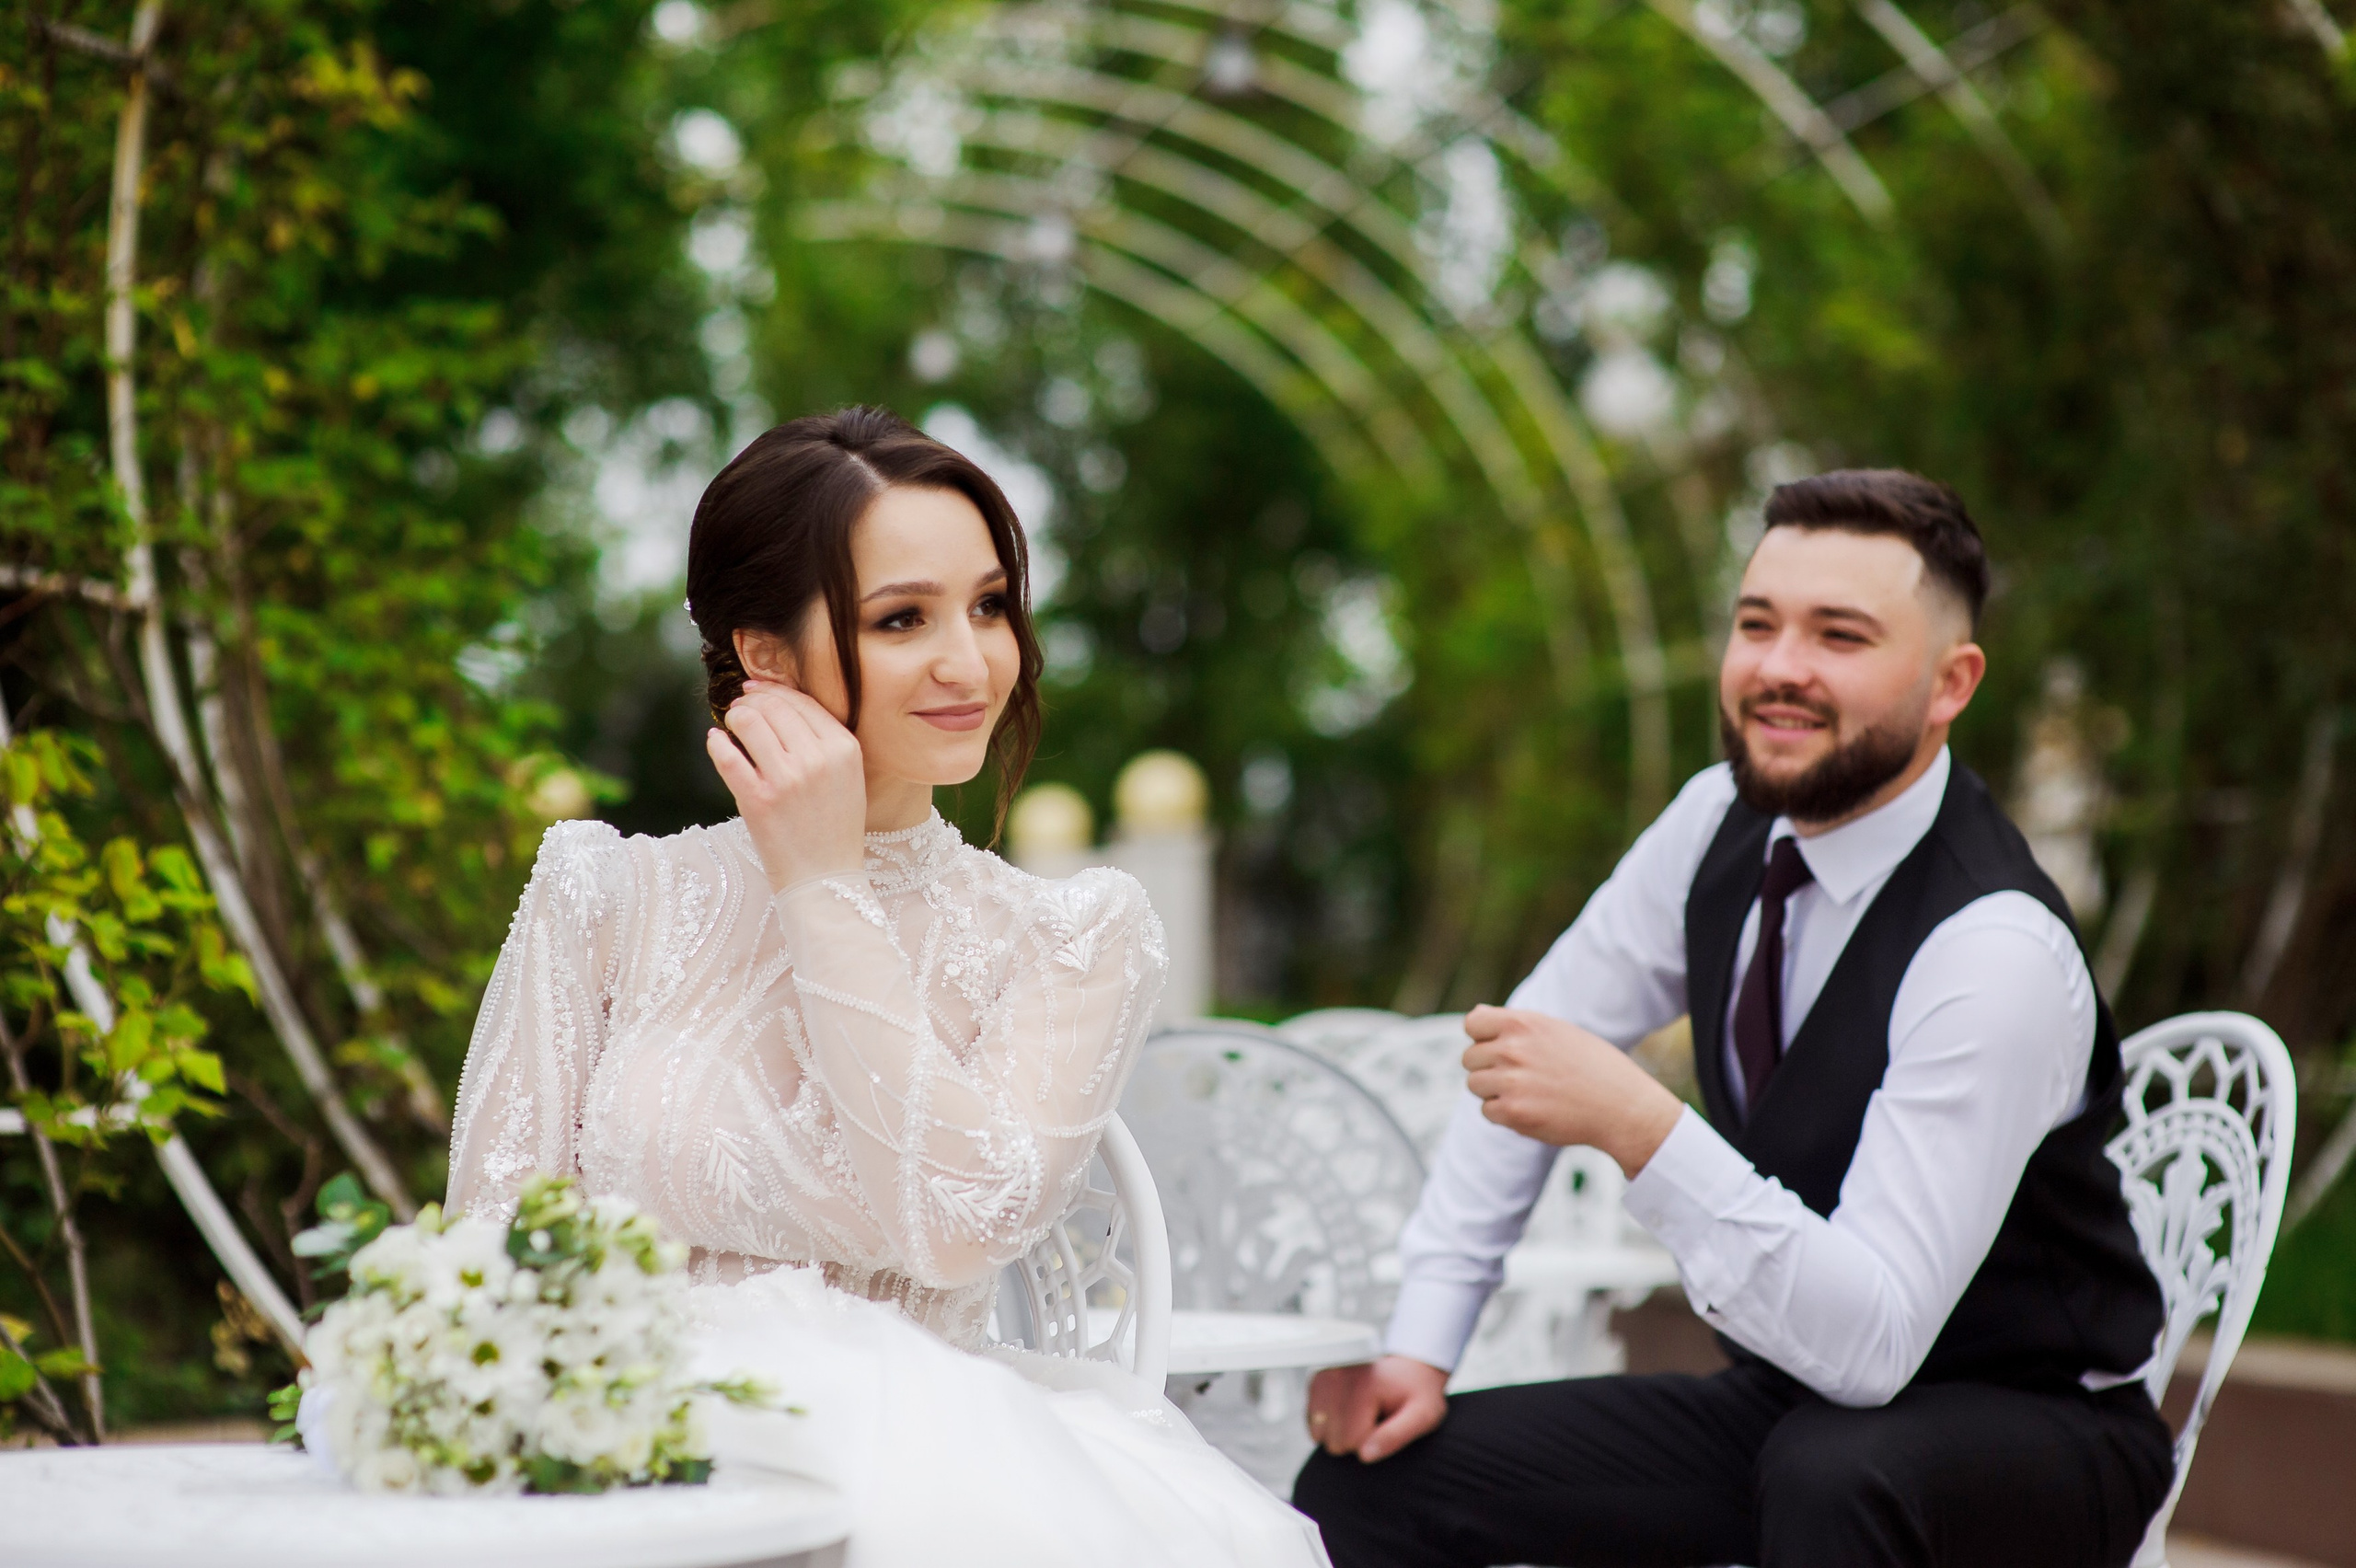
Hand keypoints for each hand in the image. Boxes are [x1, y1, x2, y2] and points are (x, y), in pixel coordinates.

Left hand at [705, 677, 868, 893]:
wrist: (825, 878)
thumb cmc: (835, 827)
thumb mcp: (848, 777)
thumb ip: (824, 741)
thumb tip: (780, 702)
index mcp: (844, 749)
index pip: (802, 702)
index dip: (774, 689)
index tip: (757, 688)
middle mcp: (817, 759)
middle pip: (773, 707)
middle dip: (751, 701)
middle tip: (740, 706)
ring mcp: (786, 779)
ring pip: (749, 722)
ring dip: (734, 716)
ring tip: (731, 723)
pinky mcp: (757, 799)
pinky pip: (728, 756)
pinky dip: (717, 743)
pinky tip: (716, 740)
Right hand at [1305, 1355, 1447, 1461]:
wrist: (1410, 1365)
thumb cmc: (1417, 1392)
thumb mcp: (1423, 1415)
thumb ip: (1396, 1436)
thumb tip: (1364, 1455)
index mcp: (1364, 1385)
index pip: (1351, 1441)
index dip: (1372, 1442)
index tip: (1388, 1424)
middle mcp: (1338, 1376)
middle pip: (1333, 1441)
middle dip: (1355, 1439)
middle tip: (1377, 1420)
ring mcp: (1324, 1377)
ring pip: (1318, 1433)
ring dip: (1340, 1432)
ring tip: (1363, 1416)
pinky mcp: (1315, 1380)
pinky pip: (1312, 1421)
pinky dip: (1329, 1423)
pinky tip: (1349, 1412)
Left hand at [1462, 1005, 1684, 1177]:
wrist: (1622, 1106)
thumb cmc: (1593, 1066)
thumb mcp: (1557, 1030)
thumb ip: (1516, 1023)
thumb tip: (1477, 1012)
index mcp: (1523, 1023)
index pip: (1472, 1023)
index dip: (1482, 1037)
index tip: (1499, 1049)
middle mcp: (1512, 1049)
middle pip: (1470, 1058)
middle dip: (1489, 1067)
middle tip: (1521, 1077)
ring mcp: (1511, 1081)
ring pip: (1475, 1085)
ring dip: (1494, 1091)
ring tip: (1527, 1092)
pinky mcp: (1513, 1112)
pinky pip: (1487, 1111)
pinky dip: (1504, 1114)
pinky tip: (1531, 1109)